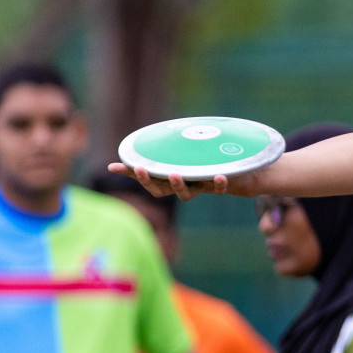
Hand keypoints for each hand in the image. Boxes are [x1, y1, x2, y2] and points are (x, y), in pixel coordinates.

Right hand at [106, 164, 252, 201]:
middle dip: (153, 181)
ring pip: (187, 194)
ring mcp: (200, 187)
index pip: (150, 182)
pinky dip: (218, 185)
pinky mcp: (219, 185)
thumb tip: (112, 165)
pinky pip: (218, 189)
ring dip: (180, 186)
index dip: (138, 177)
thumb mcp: (177, 158)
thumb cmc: (200, 164)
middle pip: (164, 191)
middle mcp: (183, 186)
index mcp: (171, 180)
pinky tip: (219, 175)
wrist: (241, 172)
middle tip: (144, 169)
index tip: (127, 167)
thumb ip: (150, 159)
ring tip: (176, 173)